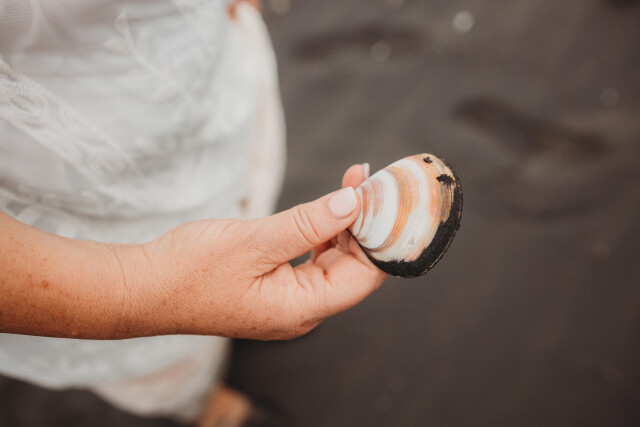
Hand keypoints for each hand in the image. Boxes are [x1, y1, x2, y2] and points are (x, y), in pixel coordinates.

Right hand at [131, 164, 386, 339]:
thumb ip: (308, 222)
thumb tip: (354, 202)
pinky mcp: (275, 285)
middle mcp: (303, 308)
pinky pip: (311, 257)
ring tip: (354, 180)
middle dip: (366, 222)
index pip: (365, 274)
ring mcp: (289, 298)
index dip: (382, 235)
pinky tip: (328, 205)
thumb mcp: (254, 241)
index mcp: (303, 307)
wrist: (143, 288)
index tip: (386, 195)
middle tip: (371, 179)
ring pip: (333, 258)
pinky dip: (322, 229)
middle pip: (354, 265)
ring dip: (345, 221)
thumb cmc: (190, 271)